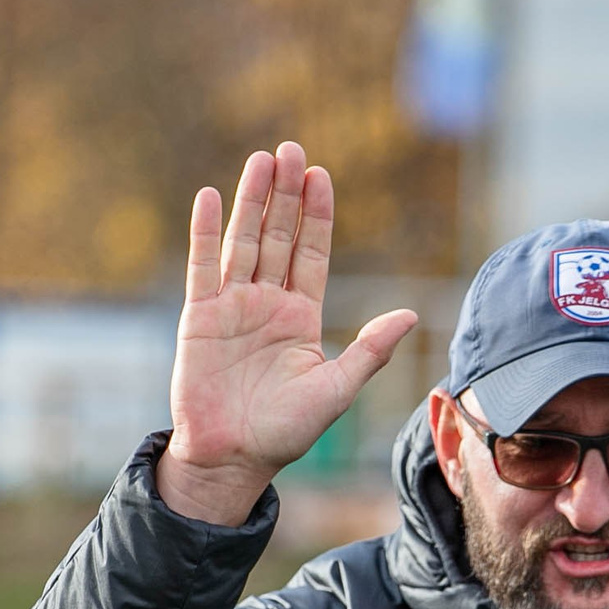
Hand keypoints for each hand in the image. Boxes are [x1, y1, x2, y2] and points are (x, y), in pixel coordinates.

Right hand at [158, 141, 417, 523]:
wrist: (233, 459)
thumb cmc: (286, 431)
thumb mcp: (337, 389)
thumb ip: (370, 349)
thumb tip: (411, 315)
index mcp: (300, 317)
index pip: (311, 253)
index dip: (317, 215)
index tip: (322, 176)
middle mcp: (266, 304)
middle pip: (278, 237)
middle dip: (286, 194)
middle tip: (293, 148)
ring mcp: (231, 307)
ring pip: (243, 242)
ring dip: (251, 201)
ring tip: (261, 160)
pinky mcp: (198, 318)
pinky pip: (201, 266)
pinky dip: (203, 232)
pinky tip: (207, 196)